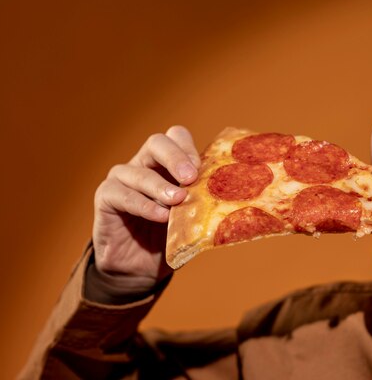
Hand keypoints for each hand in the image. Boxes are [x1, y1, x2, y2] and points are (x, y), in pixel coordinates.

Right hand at [91, 125, 199, 292]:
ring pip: (138, 172)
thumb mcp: (192, 218)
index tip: (202, 169)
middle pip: (157, 143)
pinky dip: (142, 204)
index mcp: (168, 164)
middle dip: (176, 157)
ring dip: (160, 186)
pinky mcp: (105, 197)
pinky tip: (160, 215)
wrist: (141, 268)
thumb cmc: (171, 238)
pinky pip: (120, 194)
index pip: (177, 138)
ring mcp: (122, 179)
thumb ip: (205, 205)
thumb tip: (232, 201)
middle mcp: (144, 164)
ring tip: (177, 201)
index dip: (189, 149)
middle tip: (190, 178)